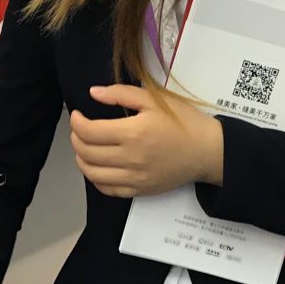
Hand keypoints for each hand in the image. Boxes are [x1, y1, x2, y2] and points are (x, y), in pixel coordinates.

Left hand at [70, 85, 223, 197]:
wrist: (208, 151)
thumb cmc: (184, 122)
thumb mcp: (154, 99)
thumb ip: (120, 94)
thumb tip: (92, 93)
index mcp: (134, 133)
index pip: (89, 132)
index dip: (76, 122)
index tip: (77, 115)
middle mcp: (131, 158)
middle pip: (87, 153)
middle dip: (76, 139)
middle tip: (80, 128)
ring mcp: (135, 178)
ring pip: (92, 174)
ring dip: (81, 159)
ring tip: (85, 147)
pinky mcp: (140, 190)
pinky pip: (107, 189)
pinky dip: (95, 178)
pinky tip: (98, 166)